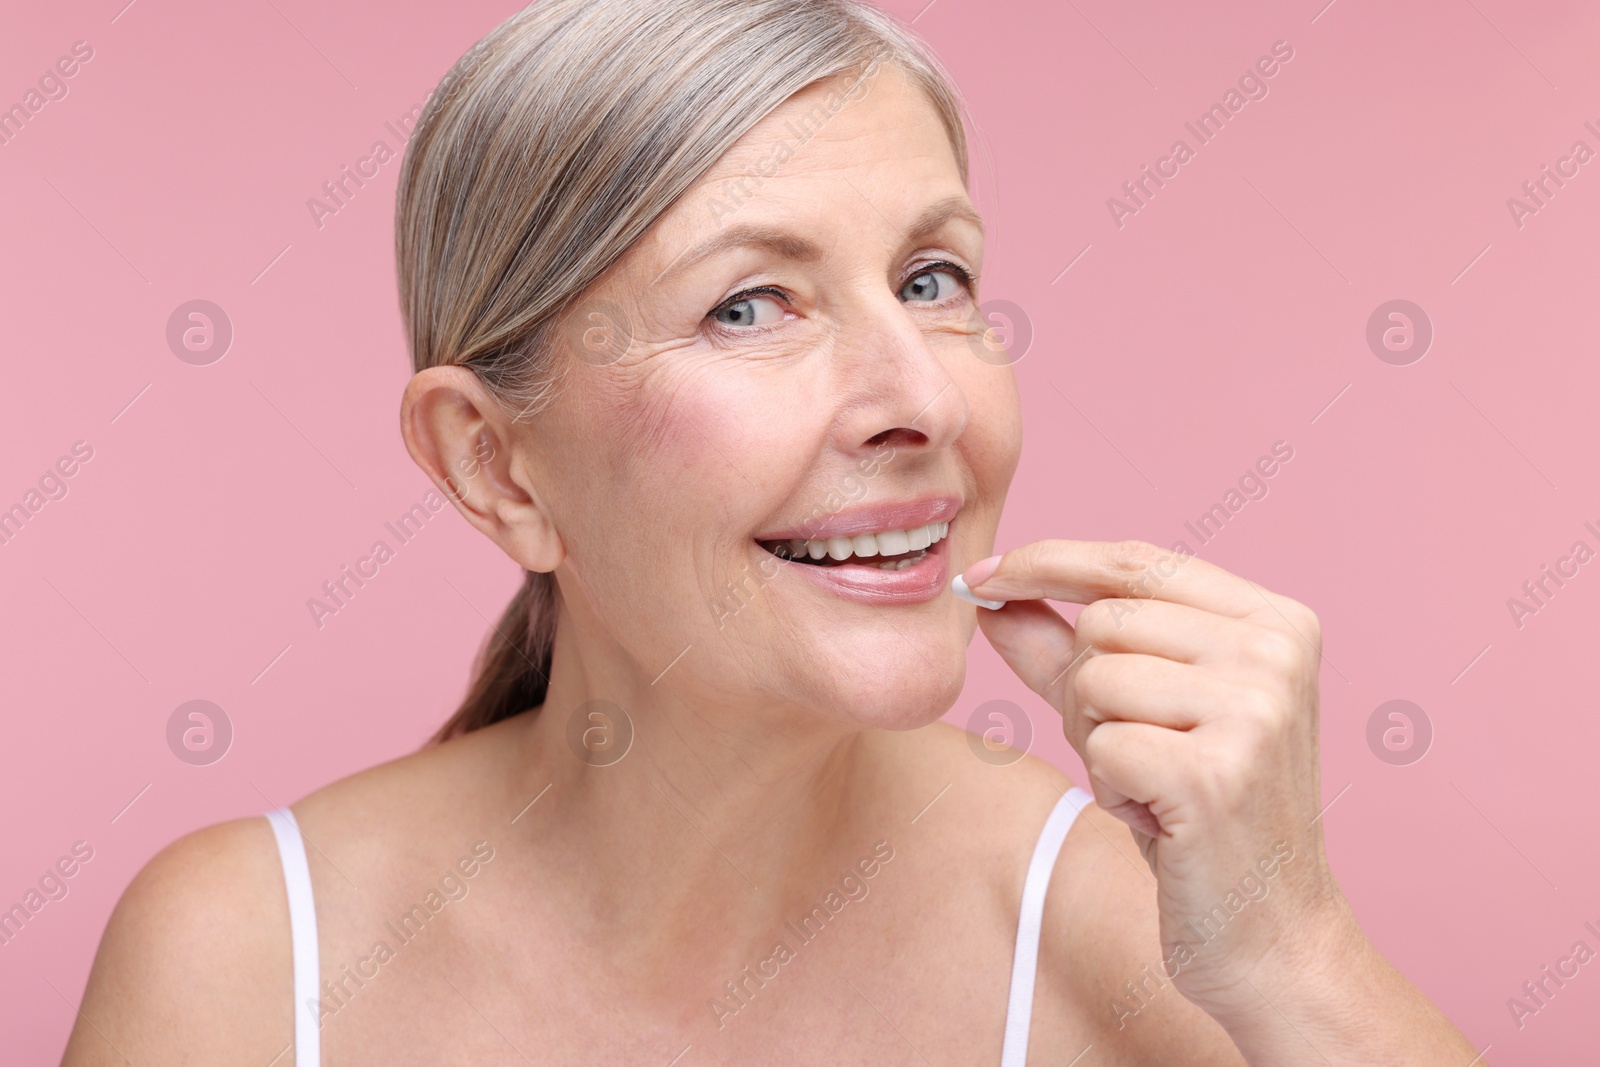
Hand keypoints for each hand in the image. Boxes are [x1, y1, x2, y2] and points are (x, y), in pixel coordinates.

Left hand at [963, 539, 1353, 1020]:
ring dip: (1097, 742)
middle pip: (1102, 622)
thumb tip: (990, 593)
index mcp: (1275, 620)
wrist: (1271, 934)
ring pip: (1094, 680)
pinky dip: (1111, 788)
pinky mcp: (1219, 771)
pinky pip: (1102, 746)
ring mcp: (1255, 708)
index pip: (1136, 560)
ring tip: (1154, 784)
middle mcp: (1276, 651)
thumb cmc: (1202, 818)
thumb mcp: (1136, 713)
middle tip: (1135, 750)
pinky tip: (1161, 819)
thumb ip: (1064, 650)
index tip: (982, 574)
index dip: (1049, 562)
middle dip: (1084, 688)